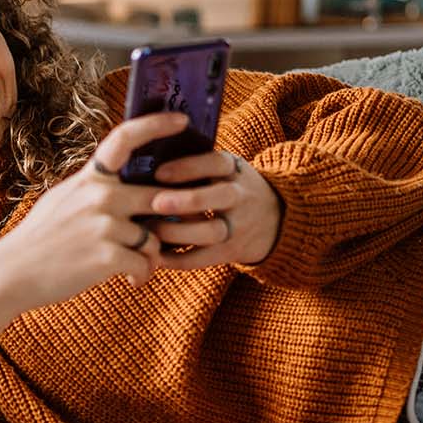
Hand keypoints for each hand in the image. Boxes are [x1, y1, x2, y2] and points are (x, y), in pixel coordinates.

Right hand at [0, 112, 187, 312]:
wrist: (12, 274)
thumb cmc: (40, 239)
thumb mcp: (63, 199)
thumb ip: (95, 189)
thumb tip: (124, 184)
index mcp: (90, 179)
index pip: (125, 139)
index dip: (156, 124)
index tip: (182, 120)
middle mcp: (100, 196)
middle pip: (159, 197)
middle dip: (168, 221)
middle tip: (166, 238)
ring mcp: (104, 225)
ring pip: (154, 238)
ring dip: (151, 257)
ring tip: (137, 268)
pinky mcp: (107, 256)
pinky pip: (145, 264)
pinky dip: (142, 275)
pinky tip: (130, 281)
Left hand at [144, 149, 280, 268]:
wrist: (275, 218)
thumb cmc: (231, 187)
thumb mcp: (225, 169)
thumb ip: (197, 165)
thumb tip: (146, 162)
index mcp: (235, 170)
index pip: (216, 163)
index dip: (188, 167)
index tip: (159, 173)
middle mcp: (241, 196)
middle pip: (221, 197)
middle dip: (187, 200)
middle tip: (155, 203)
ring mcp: (239, 226)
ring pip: (211, 232)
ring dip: (177, 233)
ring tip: (150, 230)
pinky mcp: (232, 251)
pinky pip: (204, 258)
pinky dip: (178, 260)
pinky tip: (156, 256)